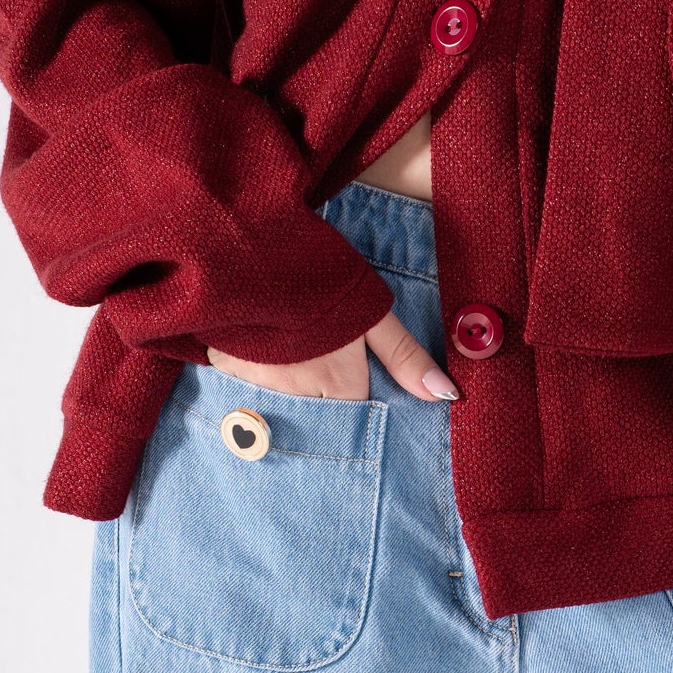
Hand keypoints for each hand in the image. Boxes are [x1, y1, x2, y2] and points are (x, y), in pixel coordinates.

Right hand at [208, 309, 459, 403]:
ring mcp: (258, 393)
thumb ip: (405, 357)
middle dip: (318, 400)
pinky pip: (242, 397)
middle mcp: (300, 402)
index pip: (355, 414)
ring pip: (279, 410)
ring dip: (283, 394)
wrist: (251, 253)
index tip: (345, 372)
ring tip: (285, 359)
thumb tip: (446, 395)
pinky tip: (255, 357)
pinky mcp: (226, 378)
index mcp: (339, 389)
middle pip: (317, 419)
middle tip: (313, 362)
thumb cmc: (320, 284)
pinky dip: (249, 384)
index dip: (353, 392)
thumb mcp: (371, 315)